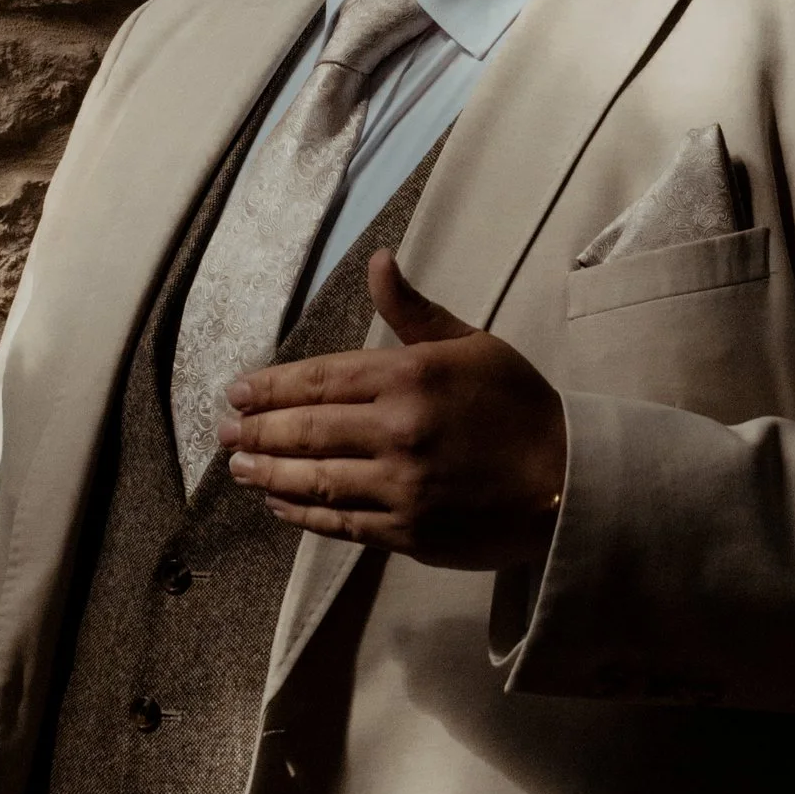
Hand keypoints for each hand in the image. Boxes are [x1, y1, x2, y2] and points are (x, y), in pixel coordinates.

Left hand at [221, 248, 568, 569]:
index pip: (320, 379)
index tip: (237, 393)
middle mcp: (397, 431)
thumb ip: (415, 312)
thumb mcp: (474, 345)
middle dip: (257, 432)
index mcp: (410, 377)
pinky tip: (279, 507)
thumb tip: (379, 262)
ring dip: (269, 475)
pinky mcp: (407, 532)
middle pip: (307, 431)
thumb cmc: (521, 407)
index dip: (271, 387)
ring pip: (315, 480)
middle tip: (224, 433)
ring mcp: (400, 486)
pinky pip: (340, 523)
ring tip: (239, 470)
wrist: (570, 482)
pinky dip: (303, 515)